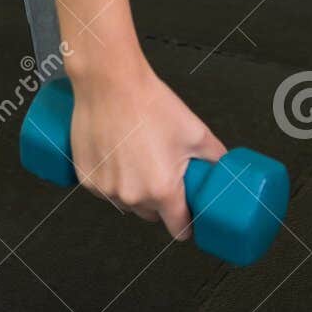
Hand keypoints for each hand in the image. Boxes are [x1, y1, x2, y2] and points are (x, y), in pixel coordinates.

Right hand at [68, 59, 226, 240]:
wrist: (111, 83)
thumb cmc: (149, 104)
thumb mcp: (195, 131)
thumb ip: (215, 157)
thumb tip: (224, 169)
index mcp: (163, 190)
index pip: (179, 228)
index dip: (187, 223)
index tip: (188, 217)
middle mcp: (133, 196)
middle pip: (152, 214)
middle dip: (159, 198)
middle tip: (161, 168)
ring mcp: (106, 190)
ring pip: (127, 201)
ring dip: (133, 189)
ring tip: (137, 155)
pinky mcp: (86, 179)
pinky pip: (104, 189)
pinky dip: (111, 179)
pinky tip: (117, 154)